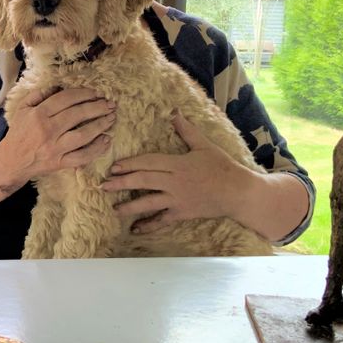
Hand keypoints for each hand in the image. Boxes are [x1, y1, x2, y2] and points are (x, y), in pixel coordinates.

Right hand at [0, 88, 115, 182]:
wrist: (12, 161)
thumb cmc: (19, 133)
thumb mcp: (23, 109)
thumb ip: (38, 95)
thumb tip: (57, 86)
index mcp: (39, 114)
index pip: (66, 99)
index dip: (83, 94)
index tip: (96, 92)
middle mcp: (48, 130)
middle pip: (77, 115)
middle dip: (97, 107)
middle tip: (110, 103)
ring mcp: (55, 148)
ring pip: (82, 135)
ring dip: (100, 125)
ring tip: (111, 118)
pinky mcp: (60, 163)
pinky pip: (81, 157)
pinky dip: (96, 150)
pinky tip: (106, 140)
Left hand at [101, 112, 259, 233]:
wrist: (238, 193)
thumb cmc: (222, 167)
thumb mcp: (204, 145)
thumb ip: (187, 130)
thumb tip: (175, 114)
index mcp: (178, 164)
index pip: (148, 163)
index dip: (130, 164)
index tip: (114, 167)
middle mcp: (174, 182)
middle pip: (144, 181)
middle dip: (122, 183)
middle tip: (104, 186)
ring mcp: (177, 200)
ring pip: (149, 203)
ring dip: (130, 206)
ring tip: (114, 208)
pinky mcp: (182, 213)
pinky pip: (162, 220)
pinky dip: (149, 225)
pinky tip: (135, 229)